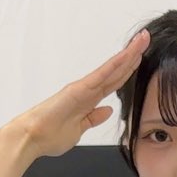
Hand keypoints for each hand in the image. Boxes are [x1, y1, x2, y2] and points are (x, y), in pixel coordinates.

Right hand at [0, 32, 148, 160]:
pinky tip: (127, 56)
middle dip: (133, 55)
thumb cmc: (50, 135)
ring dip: (128, 54)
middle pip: (116, 71)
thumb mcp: (80, 129)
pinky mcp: (78, 89)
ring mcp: (83, 88)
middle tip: (146, 39)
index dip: (130, 69)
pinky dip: (114, 65)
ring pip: (111, 68)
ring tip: (142, 40)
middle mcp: (87, 90)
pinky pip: (100, 75)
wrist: (31, 138)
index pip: (115, 82)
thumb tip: (107, 111)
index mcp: (89, 99)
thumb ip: (93, 118)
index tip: (142, 58)